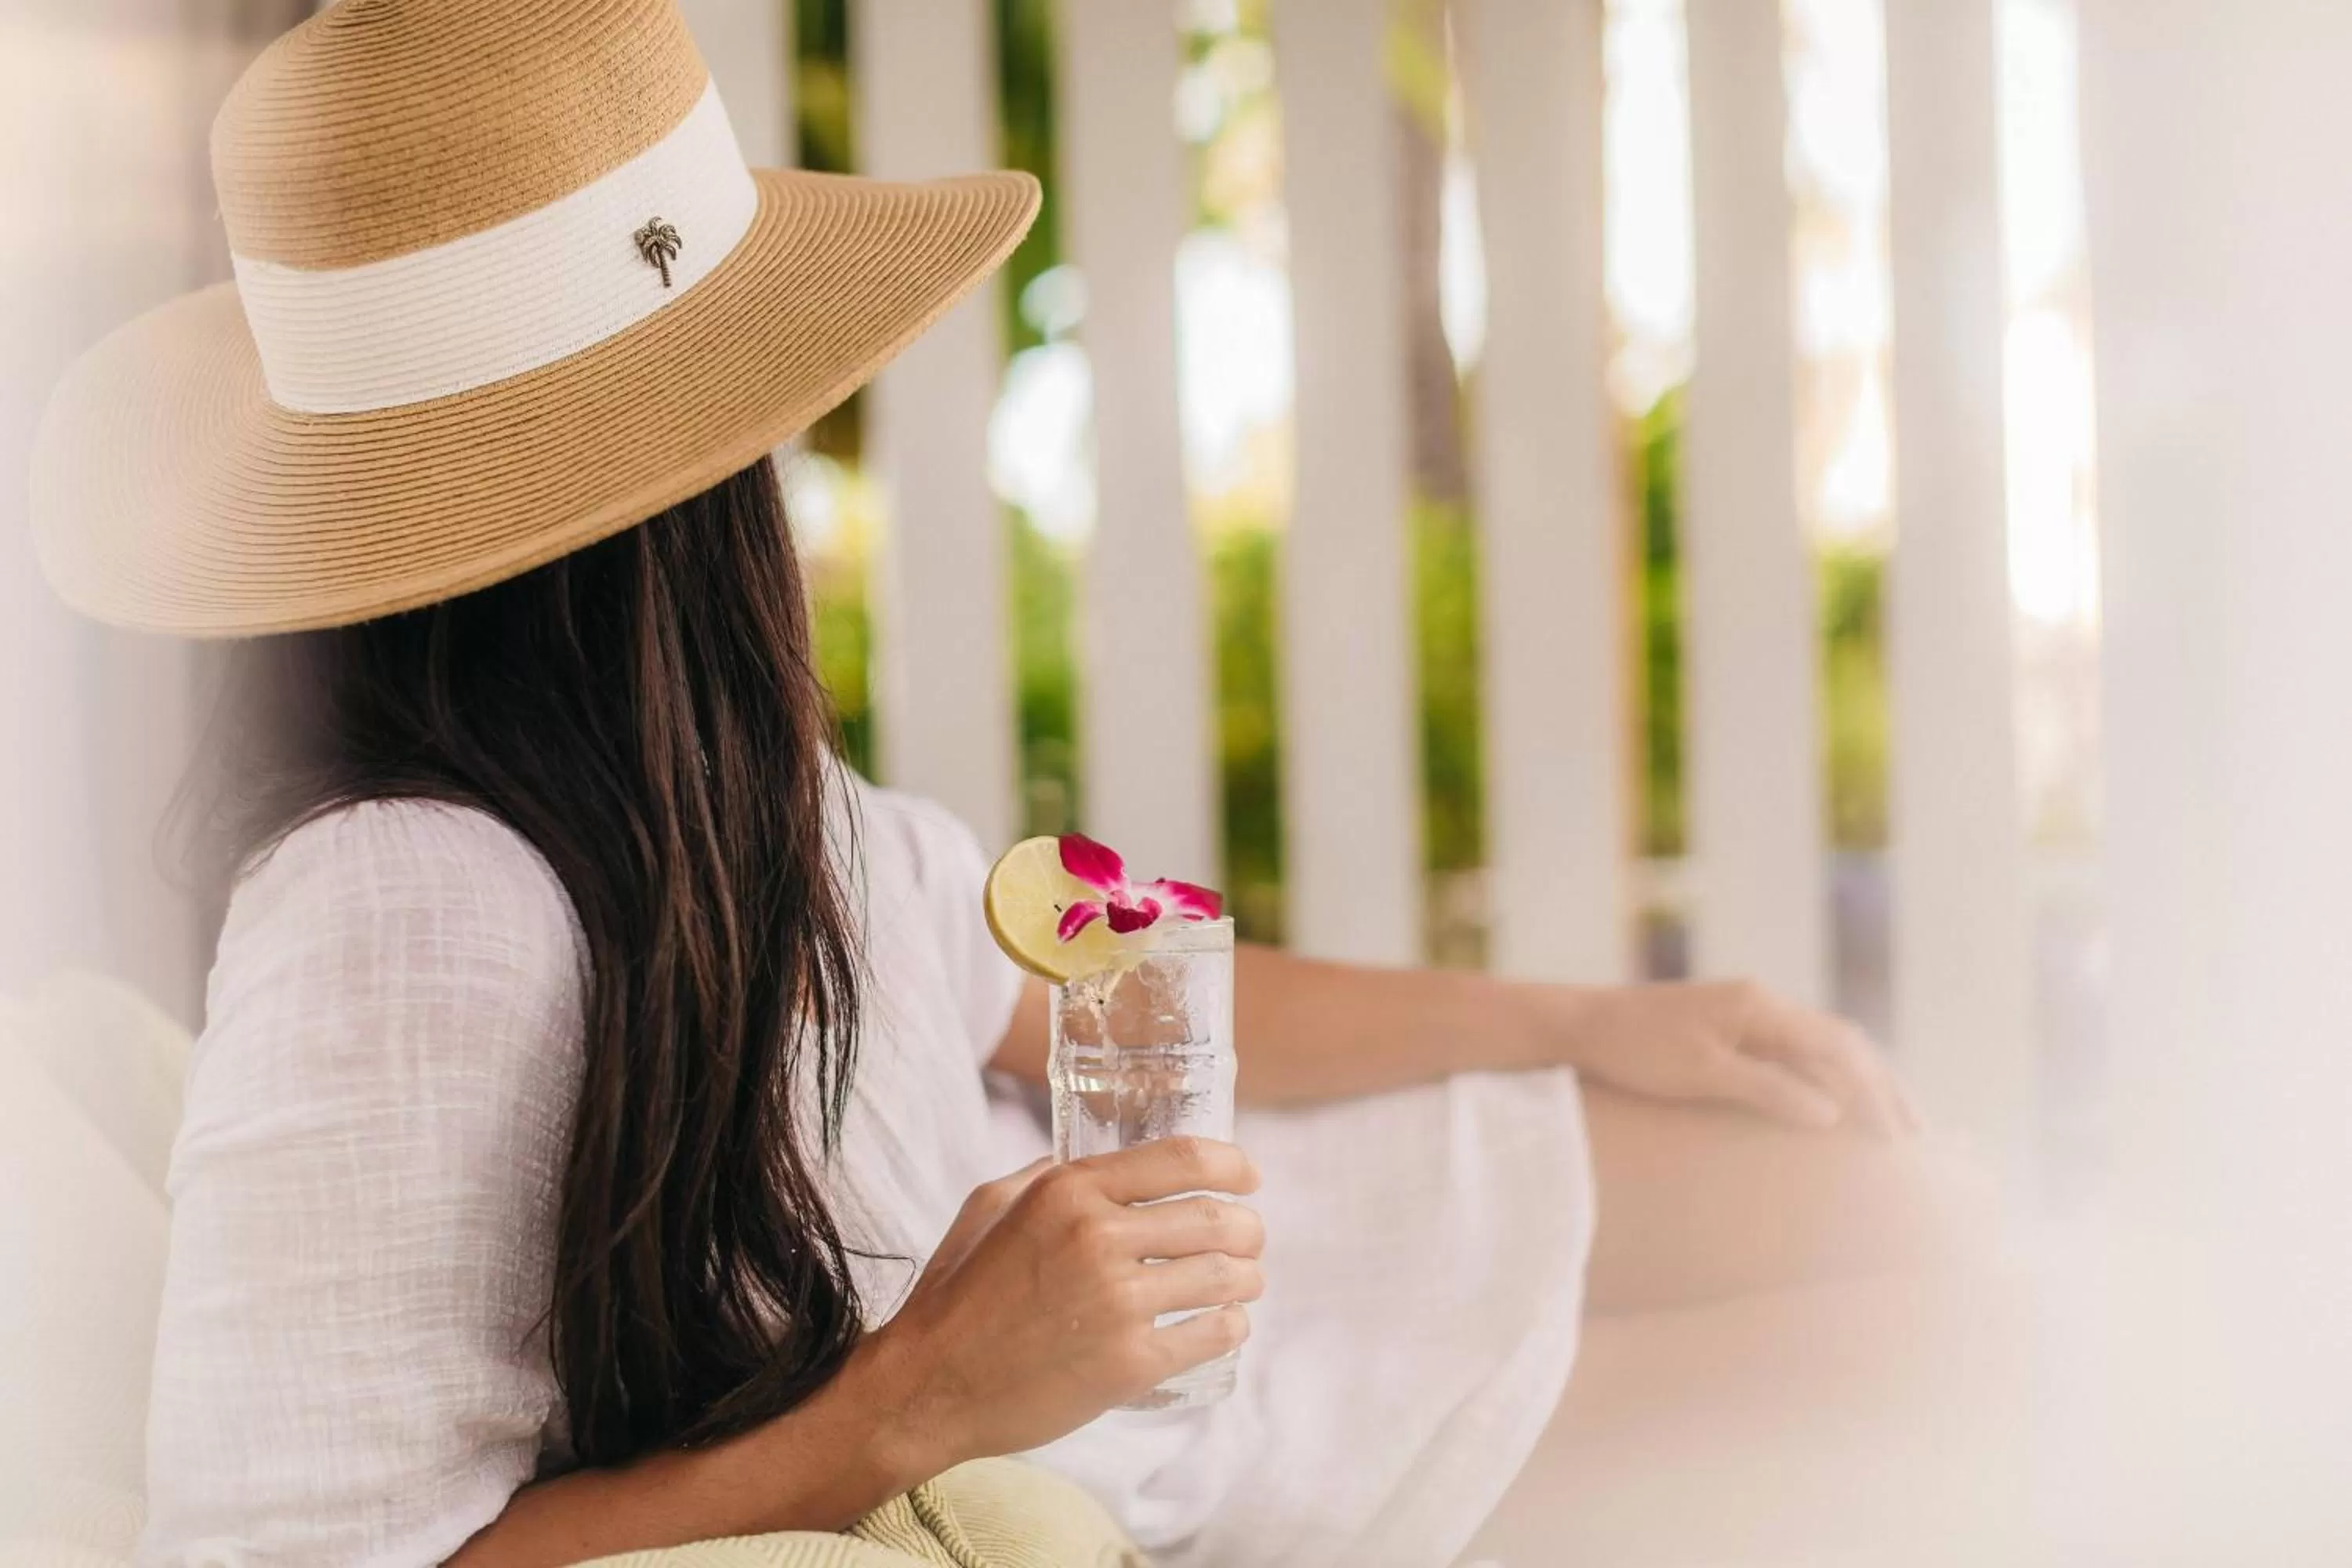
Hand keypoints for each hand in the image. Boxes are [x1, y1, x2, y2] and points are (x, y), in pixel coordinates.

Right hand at [864, 1138, 1264, 1465]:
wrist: (928, 1386)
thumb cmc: (955, 1297)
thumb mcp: (989, 1208)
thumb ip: (1046, 1174)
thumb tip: (1097, 1162)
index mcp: (1067, 1190)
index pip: (1182, 1158)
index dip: (1232, 1164)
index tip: (1249, 1177)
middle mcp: (1098, 1237)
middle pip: (1215, 1218)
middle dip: (1249, 1228)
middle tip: (1252, 1239)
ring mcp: (1118, 1302)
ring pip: (1224, 1277)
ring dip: (1248, 1278)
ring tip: (1246, 1283)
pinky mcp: (1129, 1363)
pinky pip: (1212, 1335)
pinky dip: (1231, 1327)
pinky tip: (1227, 1325)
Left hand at [1542, 979, 1918, 1136]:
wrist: (1581, 1024)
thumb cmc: (1634, 1050)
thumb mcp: (1702, 1075)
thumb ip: (1769, 1089)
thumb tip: (1832, 1113)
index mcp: (1761, 1008)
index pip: (1840, 1049)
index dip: (1875, 1094)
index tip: (1898, 1140)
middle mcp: (1762, 1003)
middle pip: (1843, 1043)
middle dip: (1882, 1088)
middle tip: (1914, 1138)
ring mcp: (1747, 1012)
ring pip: (1823, 1045)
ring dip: (1859, 1082)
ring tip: (1888, 1125)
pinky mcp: (1731, 1027)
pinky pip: (1796, 1051)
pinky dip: (1826, 1077)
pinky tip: (1833, 1106)